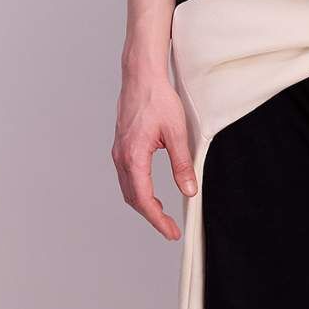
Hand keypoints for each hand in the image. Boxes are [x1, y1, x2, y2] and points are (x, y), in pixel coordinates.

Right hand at [112, 67, 196, 237]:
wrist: (141, 76)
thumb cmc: (158, 99)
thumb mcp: (177, 133)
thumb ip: (182, 164)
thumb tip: (189, 190)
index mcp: (133, 156)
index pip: (144, 199)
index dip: (158, 220)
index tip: (171, 232)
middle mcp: (121, 156)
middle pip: (133, 198)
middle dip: (152, 217)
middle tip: (170, 230)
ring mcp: (119, 151)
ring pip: (128, 189)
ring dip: (144, 205)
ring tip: (163, 216)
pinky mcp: (121, 146)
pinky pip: (126, 177)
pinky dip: (138, 191)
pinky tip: (152, 193)